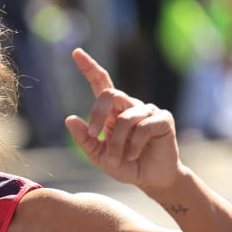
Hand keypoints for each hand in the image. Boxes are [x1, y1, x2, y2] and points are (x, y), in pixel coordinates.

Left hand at [63, 47, 181, 188]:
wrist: (151, 178)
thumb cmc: (125, 164)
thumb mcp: (98, 155)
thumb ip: (84, 139)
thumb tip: (69, 118)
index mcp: (113, 110)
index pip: (101, 83)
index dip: (89, 67)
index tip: (75, 52)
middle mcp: (129, 105)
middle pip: (109, 95)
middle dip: (97, 115)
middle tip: (93, 134)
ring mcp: (147, 110)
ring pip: (124, 118)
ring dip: (116, 142)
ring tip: (119, 158)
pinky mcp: (162, 119)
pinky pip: (142, 127)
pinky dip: (133, 145)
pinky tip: (134, 155)